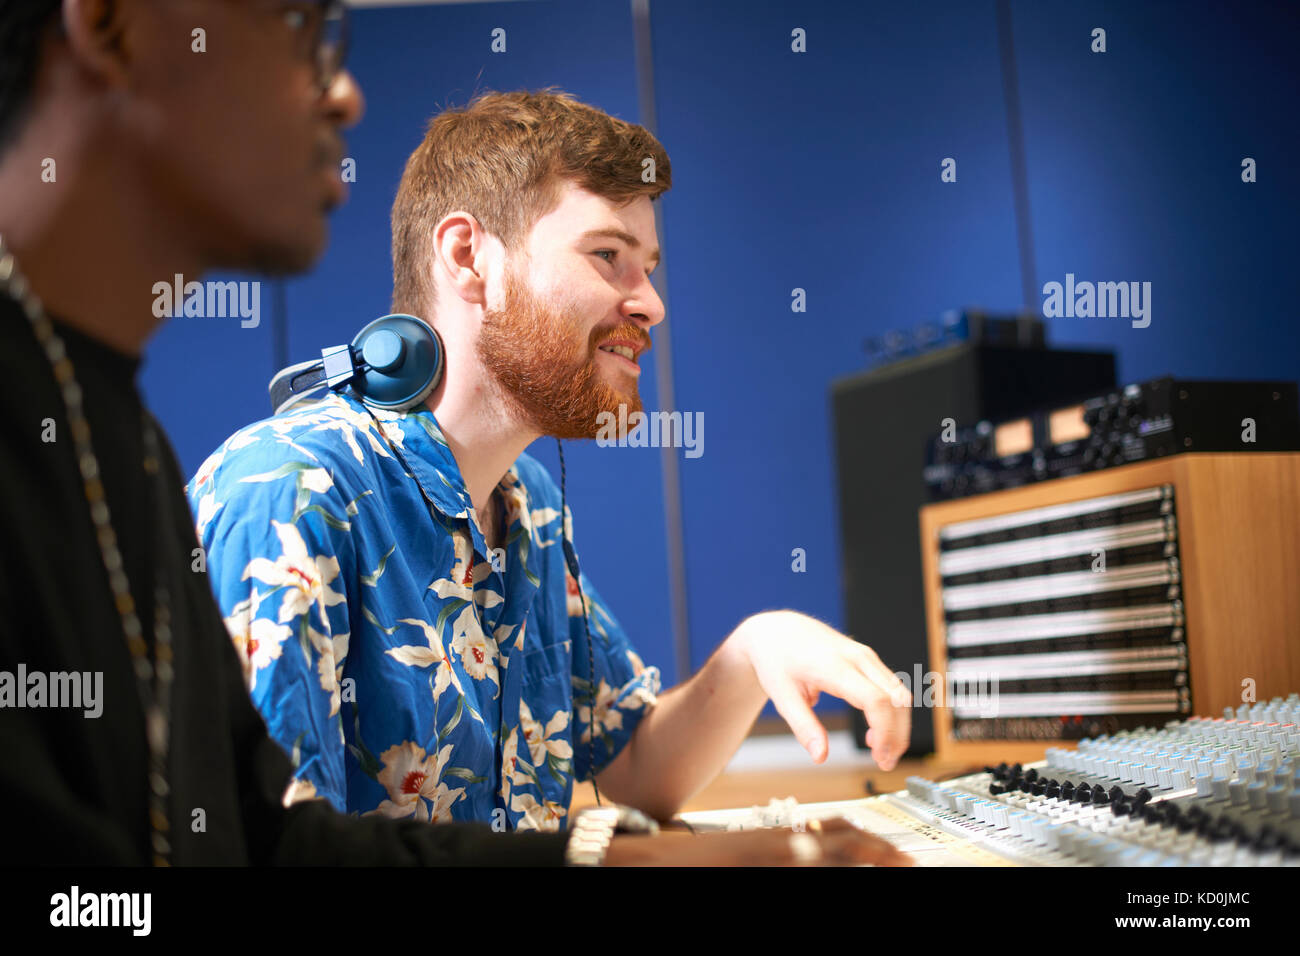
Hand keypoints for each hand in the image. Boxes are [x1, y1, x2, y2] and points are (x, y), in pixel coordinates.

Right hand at [602, 817, 912, 865]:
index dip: (870, 838)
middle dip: (881, 853)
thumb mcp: (750, 845)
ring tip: (891, 870)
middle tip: (908, 863)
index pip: (836, 827)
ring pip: (833, 864)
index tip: (896, 849)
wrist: (659, 862)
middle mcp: (783, 847)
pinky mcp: (762, 875)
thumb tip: (815, 851)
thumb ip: (784, 847)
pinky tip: (846, 880)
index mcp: (780, 834)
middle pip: (845, 844)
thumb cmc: (702, 858)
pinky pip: (809, 880)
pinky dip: (833, 879)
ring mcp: (775, 863)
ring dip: (862, 866)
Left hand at [734, 610, 910, 768]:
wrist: (777, 629)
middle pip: (896, 699)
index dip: (884, 731)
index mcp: (834, 666)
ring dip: (898, 725)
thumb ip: (803, 727)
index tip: (879, 757)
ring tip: (881, 753)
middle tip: (885, 763)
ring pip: (899, 693)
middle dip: (897, 735)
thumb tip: (820, 756)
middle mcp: (857, 657)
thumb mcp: (781, 696)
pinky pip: (891, 687)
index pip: (875, 700)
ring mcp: (865, 655)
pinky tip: (875, 732)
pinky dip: (892, 712)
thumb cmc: (777, 659)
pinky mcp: (867, 658)